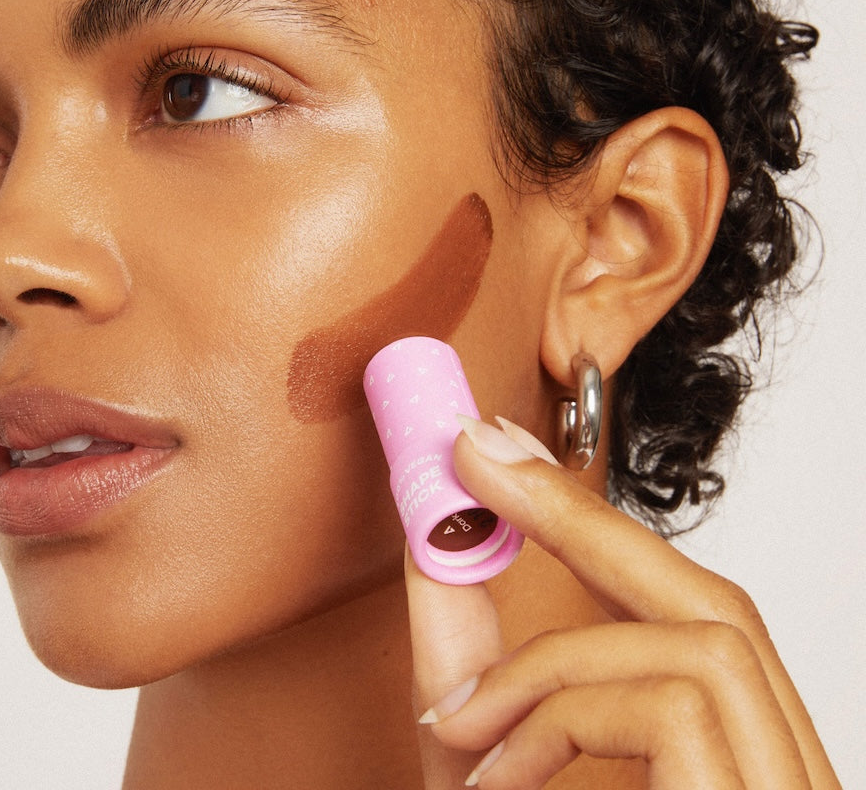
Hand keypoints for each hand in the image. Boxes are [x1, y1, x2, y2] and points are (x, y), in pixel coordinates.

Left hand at [406, 416, 840, 788]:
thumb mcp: (486, 760)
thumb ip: (467, 656)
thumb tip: (436, 536)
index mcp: (723, 757)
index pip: (689, 611)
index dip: (600, 522)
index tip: (510, 453)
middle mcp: (776, 774)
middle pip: (718, 603)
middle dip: (587, 520)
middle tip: (479, 455)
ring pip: (700, 644)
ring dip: (553, 663)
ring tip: (458, 727)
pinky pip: (673, 705)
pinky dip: (558, 716)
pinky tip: (494, 776)